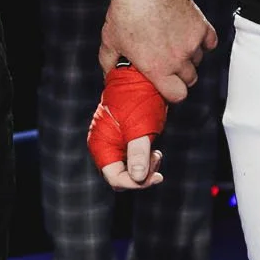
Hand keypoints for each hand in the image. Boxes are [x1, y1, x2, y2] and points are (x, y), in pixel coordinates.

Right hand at [89, 63, 166, 191]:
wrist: (140, 76)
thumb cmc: (137, 99)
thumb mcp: (140, 127)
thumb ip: (138, 154)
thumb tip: (137, 177)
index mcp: (101, 145)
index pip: (115, 179)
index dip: (136, 183)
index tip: (157, 176)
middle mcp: (104, 146)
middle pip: (122, 177)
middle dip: (142, 175)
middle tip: (157, 157)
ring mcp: (114, 143)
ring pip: (129, 169)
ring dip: (145, 166)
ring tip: (157, 152)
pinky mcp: (123, 140)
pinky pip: (133, 159)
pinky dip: (145, 158)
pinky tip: (154, 149)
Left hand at [100, 0, 215, 102]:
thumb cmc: (125, 11)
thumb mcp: (110, 42)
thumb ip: (109, 64)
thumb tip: (109, 76)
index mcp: (158, 68)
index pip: (178, 96)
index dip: (172, 93)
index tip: (165, 86)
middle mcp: (178, 59)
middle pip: (190, 80)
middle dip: (179, 76)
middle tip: (168, 65)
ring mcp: (192, 42)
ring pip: (198, 60)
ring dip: (189, 57)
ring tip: (173, 45)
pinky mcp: (201, 25)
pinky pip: (210, 42)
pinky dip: (203, 42)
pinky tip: (189, 37)